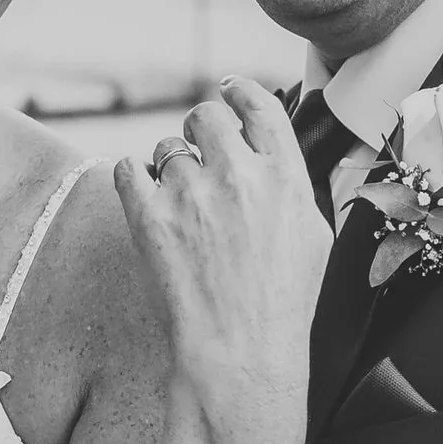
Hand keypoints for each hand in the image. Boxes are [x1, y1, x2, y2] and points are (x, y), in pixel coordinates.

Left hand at [116, 80, 327, 416]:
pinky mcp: (148, 216)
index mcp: (285, 177)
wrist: (241, 353)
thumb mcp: (314, 238)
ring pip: (167, 145)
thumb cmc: (282, 306)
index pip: (259, 107)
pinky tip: (145, 197)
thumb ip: (295, 188)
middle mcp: (238, 175)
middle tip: (199, 153)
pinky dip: (133, 176)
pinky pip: (127, 168)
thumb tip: (277, 156)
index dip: (240, 92)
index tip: (229, 90)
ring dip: (170, 164)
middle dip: (201, 130)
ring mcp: (190, 194)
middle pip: (207, 117)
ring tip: (179, 201)